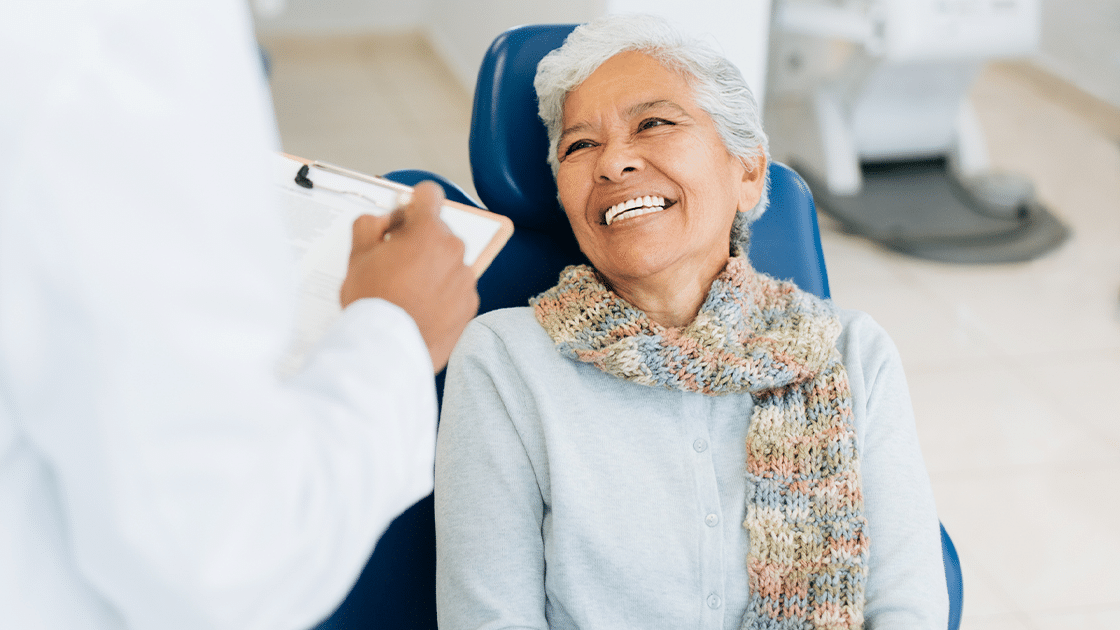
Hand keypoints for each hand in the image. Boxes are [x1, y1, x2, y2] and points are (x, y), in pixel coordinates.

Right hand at [340, 181, 478, 371]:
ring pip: (448, 261)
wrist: (388, 347)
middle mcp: (453, 249)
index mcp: (427, 231)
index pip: (429, 194)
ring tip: (408, 290)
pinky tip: (421, 306)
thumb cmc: (372, 300)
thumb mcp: (357, 254)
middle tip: (396, 262)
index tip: (407, 214)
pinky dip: (443, 293)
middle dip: (419, 240)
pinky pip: (457, 288)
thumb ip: (369, 224)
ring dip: (432, 268)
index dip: (414, 201)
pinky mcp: (470, 303)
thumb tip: (382, 221)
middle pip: (438, 232)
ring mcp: (465, 278)